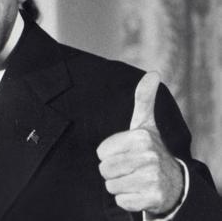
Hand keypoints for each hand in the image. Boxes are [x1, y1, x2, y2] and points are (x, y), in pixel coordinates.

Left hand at [97, 72, 183, 215]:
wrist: (173, 183)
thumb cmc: (149, 150)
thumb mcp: (145, 124)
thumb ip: (143, 99)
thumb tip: (153, 73)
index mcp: (141, 137)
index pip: (101, 152)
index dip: (110, 154)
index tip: (126, 153)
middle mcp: (149, 156)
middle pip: (104, 169)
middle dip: (113, 171)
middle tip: (129, 168)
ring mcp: (152, 178)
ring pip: (110, 186)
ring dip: (119, 185)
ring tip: (134, 178)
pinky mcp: (152, 197)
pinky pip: (121, 200)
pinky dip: (127, 199)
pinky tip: (140, 192)